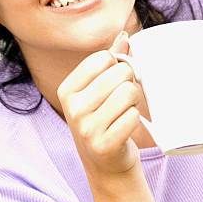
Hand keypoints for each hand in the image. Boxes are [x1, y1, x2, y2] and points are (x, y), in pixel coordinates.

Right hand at [57, 31, 142, 178]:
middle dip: (130, 84)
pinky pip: (133, 116)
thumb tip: (123, 36)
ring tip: (124, 113)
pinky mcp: (104, 145)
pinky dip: (135, 120)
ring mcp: (86, 129)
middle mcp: (73, 109)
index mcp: (67, 90)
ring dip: (134, 102)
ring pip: (129, 93)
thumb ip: (110, 63)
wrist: (106, 165)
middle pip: (120, 74)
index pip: (103, 58)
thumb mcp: (99, 92)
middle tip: (123, 101)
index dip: (118, 66)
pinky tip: (125, 128)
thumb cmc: (104, 122)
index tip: (115, 82)